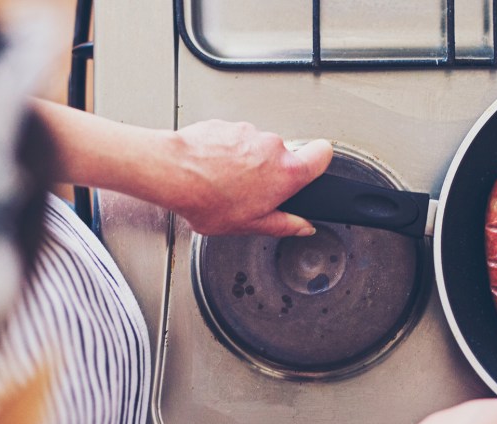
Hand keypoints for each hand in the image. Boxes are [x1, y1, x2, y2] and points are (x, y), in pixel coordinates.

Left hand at [166, 120, 332, 236]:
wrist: (173, 172)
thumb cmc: (208, 199)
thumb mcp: (250, 225)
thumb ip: (283, 224)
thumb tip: (302, 226)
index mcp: (286, 172)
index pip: (323, 154)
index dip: (320, 161)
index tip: (313, 169)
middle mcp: (272, 146)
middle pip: (284, 156)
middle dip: (271, 173)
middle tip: (252, 193)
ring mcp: (249, 132)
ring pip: (256, 148)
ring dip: (246, 163)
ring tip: (225, 183)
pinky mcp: (227, 124)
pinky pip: (234, 140)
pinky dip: (226, 153)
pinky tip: (212, 170)